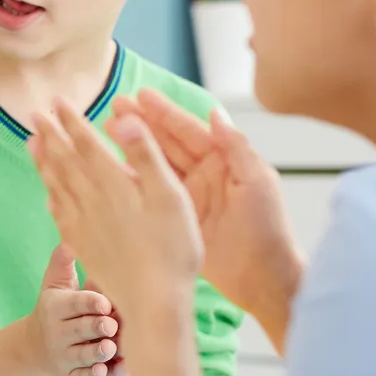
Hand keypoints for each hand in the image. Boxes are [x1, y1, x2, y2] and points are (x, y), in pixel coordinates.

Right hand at [21, 243, 123, 375]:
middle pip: (79, 329)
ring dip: (98, 352)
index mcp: (55, 308)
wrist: (37, 348)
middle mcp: (57, 333)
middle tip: (112, 325)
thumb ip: (62, 265)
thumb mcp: (55, 286)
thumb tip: (68, 243)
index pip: (74, 304)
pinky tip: (105, 370)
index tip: (105, 303)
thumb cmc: (58, 310)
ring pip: (83, 356)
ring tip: (111, 347)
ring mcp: (63, 357)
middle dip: (97, 327)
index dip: (90, 303)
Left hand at [28, 101, 203, 337]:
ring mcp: (83, 225)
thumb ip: (145, 154)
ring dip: (43, 161)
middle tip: (34, 114)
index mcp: (114, 184)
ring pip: (56, 185)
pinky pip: (59, 215)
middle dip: (50, 135)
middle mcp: (92, 201)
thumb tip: (122, 118)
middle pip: (64, 161)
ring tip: (32, 143)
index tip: (57, 101)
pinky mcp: (84, 246)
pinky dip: (51, 197)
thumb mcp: (170, 195)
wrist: (154, 303)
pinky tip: (49, 194)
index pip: (86, 144)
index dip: (71, 121)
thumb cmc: (173, 248)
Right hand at [119, 91, 303, 324]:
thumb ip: (236, 147)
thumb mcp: (257, 183)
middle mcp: (203, 174)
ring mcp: (188, 196)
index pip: (190, 131)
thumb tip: (216, 113)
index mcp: (224, 161)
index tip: (141, 96)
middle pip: (168, 143)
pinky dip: (133, 179)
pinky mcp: (176, 218)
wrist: (263, 279)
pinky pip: (151, 192)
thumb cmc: (267, 229)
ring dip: (134, 147)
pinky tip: (112, 168)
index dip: (165, 113)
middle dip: (142, 124)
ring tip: (108, 129)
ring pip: (156, 164)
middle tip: (115, 107)